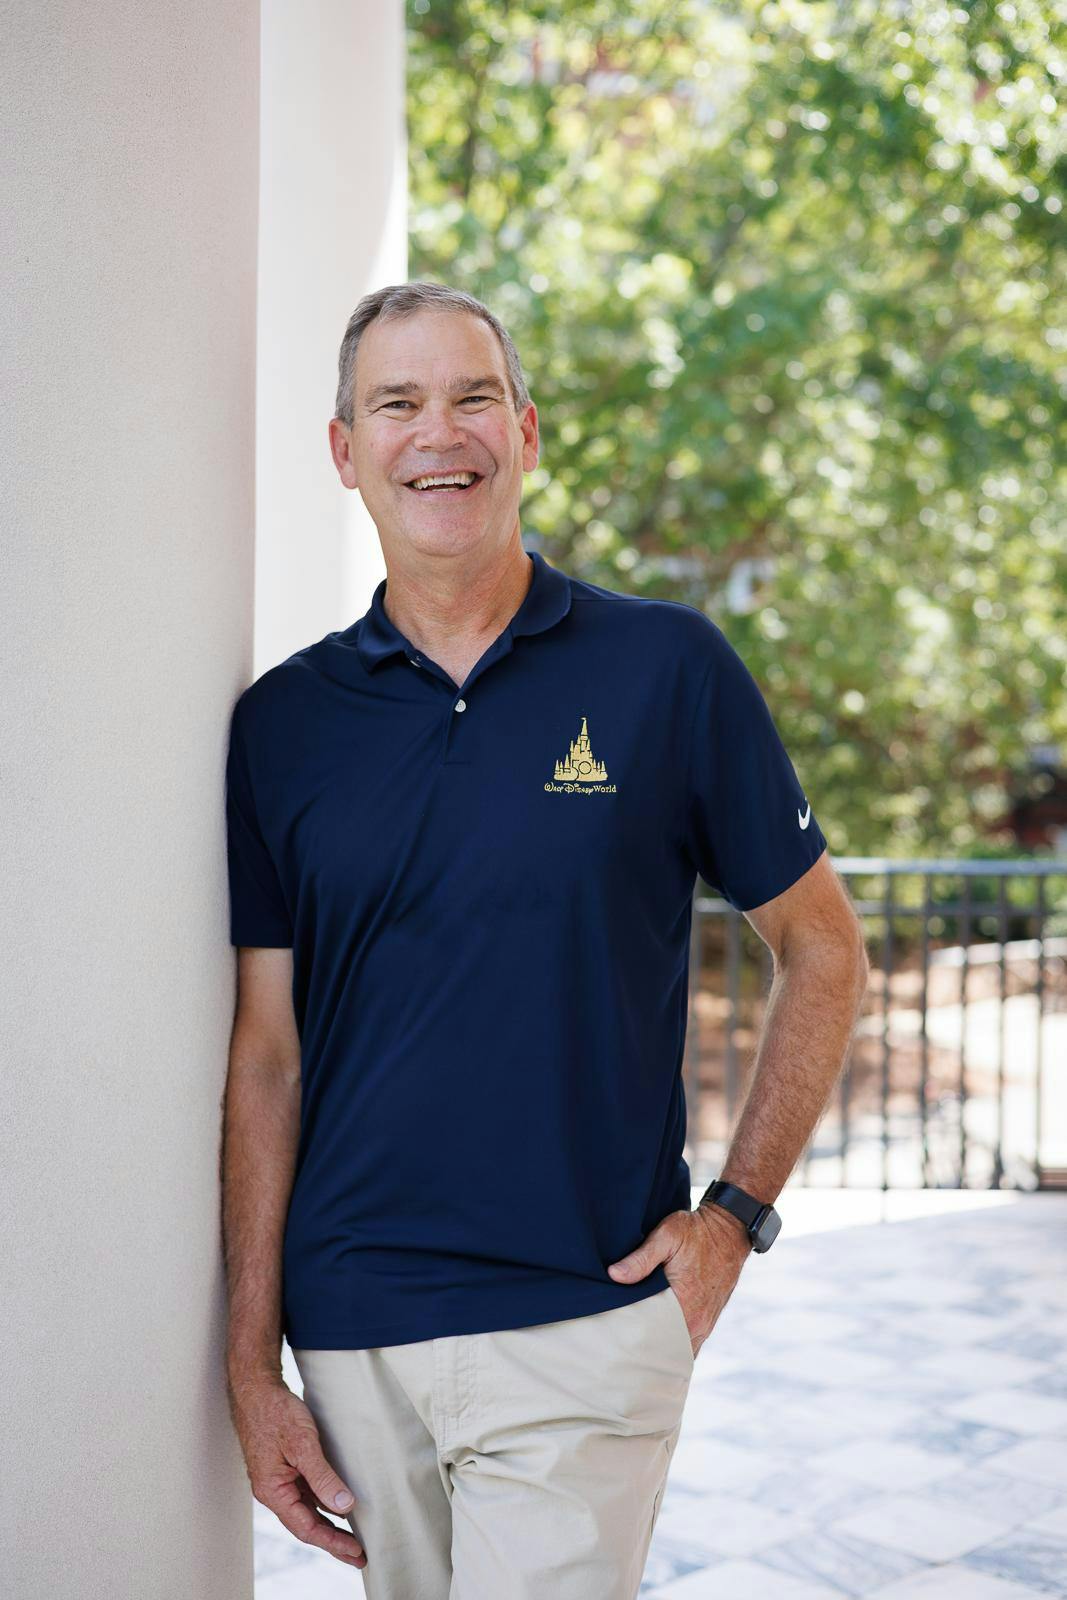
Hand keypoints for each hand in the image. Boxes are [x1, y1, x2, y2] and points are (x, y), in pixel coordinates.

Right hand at [228, 1375, 367, 1569]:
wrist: (256, 1389)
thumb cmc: (275, 1412)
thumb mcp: (303, 1443)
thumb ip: (322, 1477)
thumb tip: (344, 1506)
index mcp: (273, 1491)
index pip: (307, 1528)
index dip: (332, 1542)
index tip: (355, 1552)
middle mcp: (275, 1491)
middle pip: (306, 1525)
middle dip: (333, 1542)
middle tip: (359, 1556)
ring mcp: (279, 1480)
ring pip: (307, 1511)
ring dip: (329, 1526)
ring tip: (352, 1538)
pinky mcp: (285, 1468)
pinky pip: (306, 1494)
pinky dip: (322, 1504)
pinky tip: (337, 1507)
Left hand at [607, 1203, 751, 1359]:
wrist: (728, 1230)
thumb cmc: (696, 1231)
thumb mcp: (667, 1235)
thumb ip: (641, 1258)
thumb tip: (614, 1275)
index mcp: (685, 1305)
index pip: (654, 1340)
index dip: (635, 1342)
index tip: (616, 1338)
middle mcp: (698, 1322)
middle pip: (666, 1351)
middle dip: (645, 1350)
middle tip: (622, 1345)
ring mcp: (706, 1324)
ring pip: (679, 1350)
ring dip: (661, 1349)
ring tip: (637, 1344)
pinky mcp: (709, 1320)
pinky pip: (690, 1343)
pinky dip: (675, 1344)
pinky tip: (658, 1337)